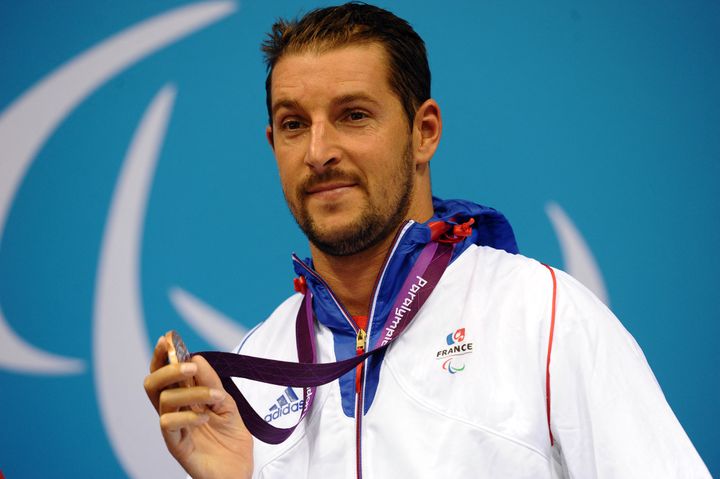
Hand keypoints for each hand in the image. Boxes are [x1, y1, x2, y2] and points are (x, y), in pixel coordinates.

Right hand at [144, 336, 252, 478]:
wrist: (240, 469)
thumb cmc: (231, 438)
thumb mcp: (226, 403)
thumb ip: (211, 383)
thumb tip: (195, 358)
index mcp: (184, 398)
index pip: (164, 372)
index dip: (162, 355)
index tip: (168, 338)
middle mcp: (174, 411)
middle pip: (153, 383)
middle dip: (169, 369)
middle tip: (191, 368)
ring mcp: (173, 428)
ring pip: (164, 400)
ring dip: (192, 393)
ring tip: (215, 398)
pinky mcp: (176, 446)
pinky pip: (168, 425)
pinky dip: (187, 416)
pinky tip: (205, 418)